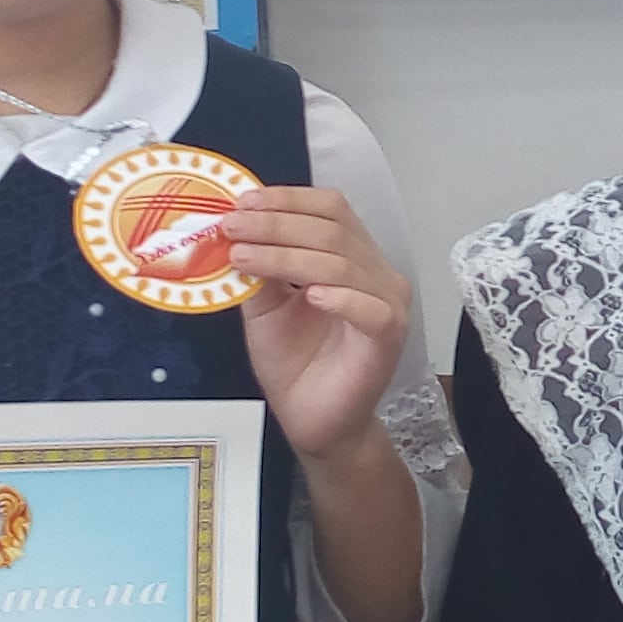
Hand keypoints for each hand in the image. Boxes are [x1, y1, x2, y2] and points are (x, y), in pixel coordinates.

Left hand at [229, 185, 410, 461]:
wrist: (312, 421)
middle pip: (332, 229)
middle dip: (277, 224)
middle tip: (233, 226)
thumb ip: (260, 269)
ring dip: (288, 255)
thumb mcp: (265, 306)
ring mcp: (387, 304)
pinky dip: (340, 296)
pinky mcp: (388, 337)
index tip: (243, 202)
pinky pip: (371, 309)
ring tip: (245, 256)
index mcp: (352, 256)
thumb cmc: (295, 362)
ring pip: (342, 263)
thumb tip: (235, 229)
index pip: (330, 209)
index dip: (288, 200)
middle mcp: (376, 272)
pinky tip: (309, 294)